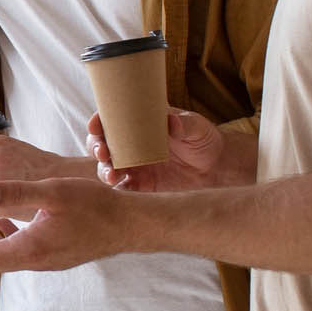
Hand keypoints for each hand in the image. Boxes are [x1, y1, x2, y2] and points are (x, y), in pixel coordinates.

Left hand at [0, 177, 132, 280]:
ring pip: (6, 252)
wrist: (131, 224)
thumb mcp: (54, 193)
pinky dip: (6, 237)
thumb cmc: (95, 206)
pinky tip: (4, 221)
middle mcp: (36, 259)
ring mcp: (48, 258)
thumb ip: (18, 194)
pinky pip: (22, 249)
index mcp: (30, 249)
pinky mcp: (57, 252)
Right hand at [90, 109, 224, 191]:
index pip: (111, 120)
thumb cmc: (204, 140)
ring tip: (112, 175)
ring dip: (103, 170)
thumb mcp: (196, 127)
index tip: (95, 126)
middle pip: (101, 144)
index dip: (98, 122)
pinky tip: (118, 190)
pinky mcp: (140, 185)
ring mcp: (133, 165)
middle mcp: (129, 144)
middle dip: (95, 148)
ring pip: (107, 167)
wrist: (216, 168)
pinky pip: (121, 188)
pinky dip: (116, 190)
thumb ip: (184, 124)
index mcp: (138, 124)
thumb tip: (171, 122)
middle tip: (102, 153)